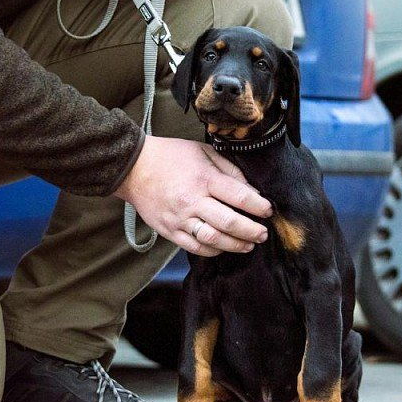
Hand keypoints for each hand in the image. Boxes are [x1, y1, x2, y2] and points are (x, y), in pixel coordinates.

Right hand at [115, 135, 271, 256]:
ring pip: (214, 240)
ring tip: (249, 244)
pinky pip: (196, 247)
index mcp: (203, 178)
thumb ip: (229, 170)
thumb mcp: (203, 151)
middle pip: (230, 223)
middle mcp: (192, 201)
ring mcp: (180, 219)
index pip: (240, 196)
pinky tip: (224, 247)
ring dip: (236, 245)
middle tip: (263, 233)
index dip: (259, 206)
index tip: (268, 210)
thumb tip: (251, 190)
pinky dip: (214, 250)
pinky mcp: (170, 231)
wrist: (133, 168)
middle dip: (252, 231)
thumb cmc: (171, 156)